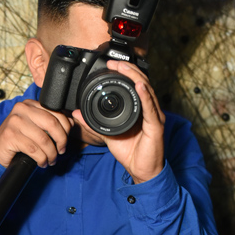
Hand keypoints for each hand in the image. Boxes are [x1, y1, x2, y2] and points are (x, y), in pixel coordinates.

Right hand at [0, 99, 73, 168]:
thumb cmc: (18, 140)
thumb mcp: (36, 128)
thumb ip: (51, 123)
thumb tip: (71, 122)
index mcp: (30, 104)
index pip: (56, 112)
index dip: (66, 129)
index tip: (65, 142)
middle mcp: (22, 109)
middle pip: (52, 124)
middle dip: (61, 141)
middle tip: (61, 152)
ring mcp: (15, 121)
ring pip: (44, 139)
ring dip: (51, 154)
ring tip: (51, 160)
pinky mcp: (10, 136)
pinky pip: (34, 149)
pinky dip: (41, 159)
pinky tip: (42, 163)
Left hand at [73, 60, 164, 183]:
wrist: (142, 171)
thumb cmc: (131, 153)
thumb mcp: (108, 135)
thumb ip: (93, 123)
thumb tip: (78, 113)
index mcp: (140, 109)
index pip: (134, 85)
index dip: (125, 73)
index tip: (110, 66)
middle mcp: (149, 110)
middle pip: (142, 83)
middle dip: (129, 70)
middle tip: (115, 63)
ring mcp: (155, 116)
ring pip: (147, 91)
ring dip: (136, 77)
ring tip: (124, 68)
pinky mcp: (156, 126)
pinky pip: (151, 108)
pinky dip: (145, 95)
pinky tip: (139, 86)